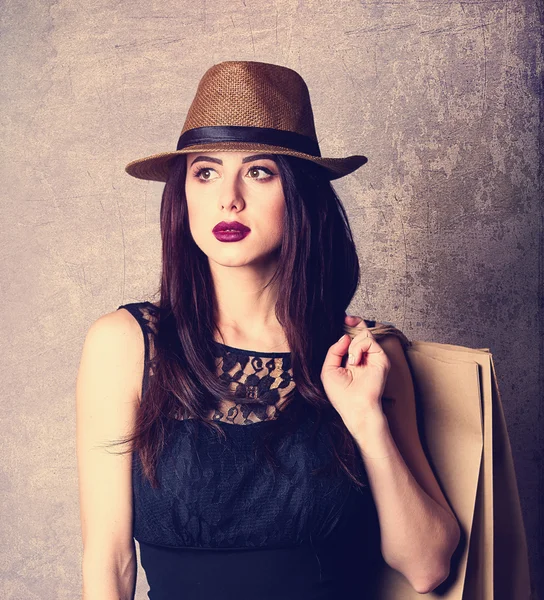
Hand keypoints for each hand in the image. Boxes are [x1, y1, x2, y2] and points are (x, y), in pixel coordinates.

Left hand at [321, 315, 390, 433]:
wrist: (355, 407)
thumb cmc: (341, 394)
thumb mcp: (329, 369)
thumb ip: (334, 350)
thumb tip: (345, 336)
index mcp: (350, 358)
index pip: (351, 337)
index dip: (348, 326)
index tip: (344, 318)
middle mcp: (363, 356)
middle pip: (361, 330)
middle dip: (353, 322)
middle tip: (347, 319)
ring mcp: (373, 356)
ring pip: (364, 334)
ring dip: (353, 345)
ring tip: (351, 361)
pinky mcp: (381, 358)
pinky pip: (369, 340)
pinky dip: (359, 348)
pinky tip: (355, 361)